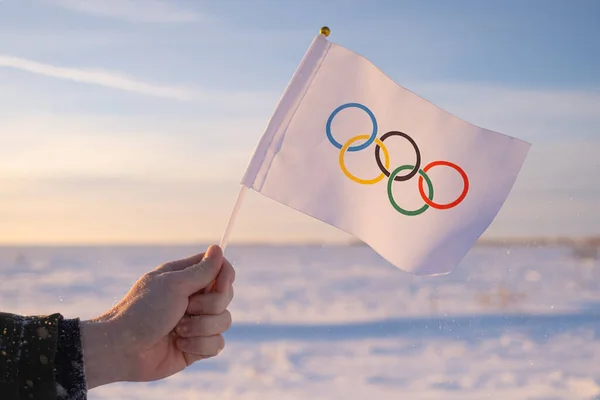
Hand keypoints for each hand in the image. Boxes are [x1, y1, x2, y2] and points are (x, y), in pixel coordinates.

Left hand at [80, 245, 234, 388]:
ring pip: (224, 321)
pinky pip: (217, 344)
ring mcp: (196, 323)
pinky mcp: (196, 346)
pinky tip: (180, 345)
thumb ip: (201, 270)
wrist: (122, 350)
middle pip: (226, 296)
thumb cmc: (142, 311)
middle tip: (186, 307)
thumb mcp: (173, 285)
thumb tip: (218, 248)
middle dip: (209, 305)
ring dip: (201, 327)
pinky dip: (199, 345)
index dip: (225, 275)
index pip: (220, 269)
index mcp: (186, 278)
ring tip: (178, 330)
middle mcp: (193, 299)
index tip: (218, 283)